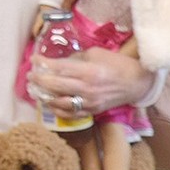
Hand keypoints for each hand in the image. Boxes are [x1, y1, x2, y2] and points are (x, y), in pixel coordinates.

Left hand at [28, 47, 153, 117]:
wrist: (137, 83)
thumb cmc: (118, 65)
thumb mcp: (97, 54)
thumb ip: (77, 58)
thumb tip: (61, 62)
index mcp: (89, 72)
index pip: (58, 68)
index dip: (43, 63)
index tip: (34, 59)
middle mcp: (88, 89)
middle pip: (55, 86)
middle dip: (39, 80)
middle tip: (31, 75)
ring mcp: (90, 102)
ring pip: (60, 103)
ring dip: (45, 97)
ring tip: (37, 91)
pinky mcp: (93, 111)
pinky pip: (71, 114)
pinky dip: (58, 110)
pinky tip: (51, 104)